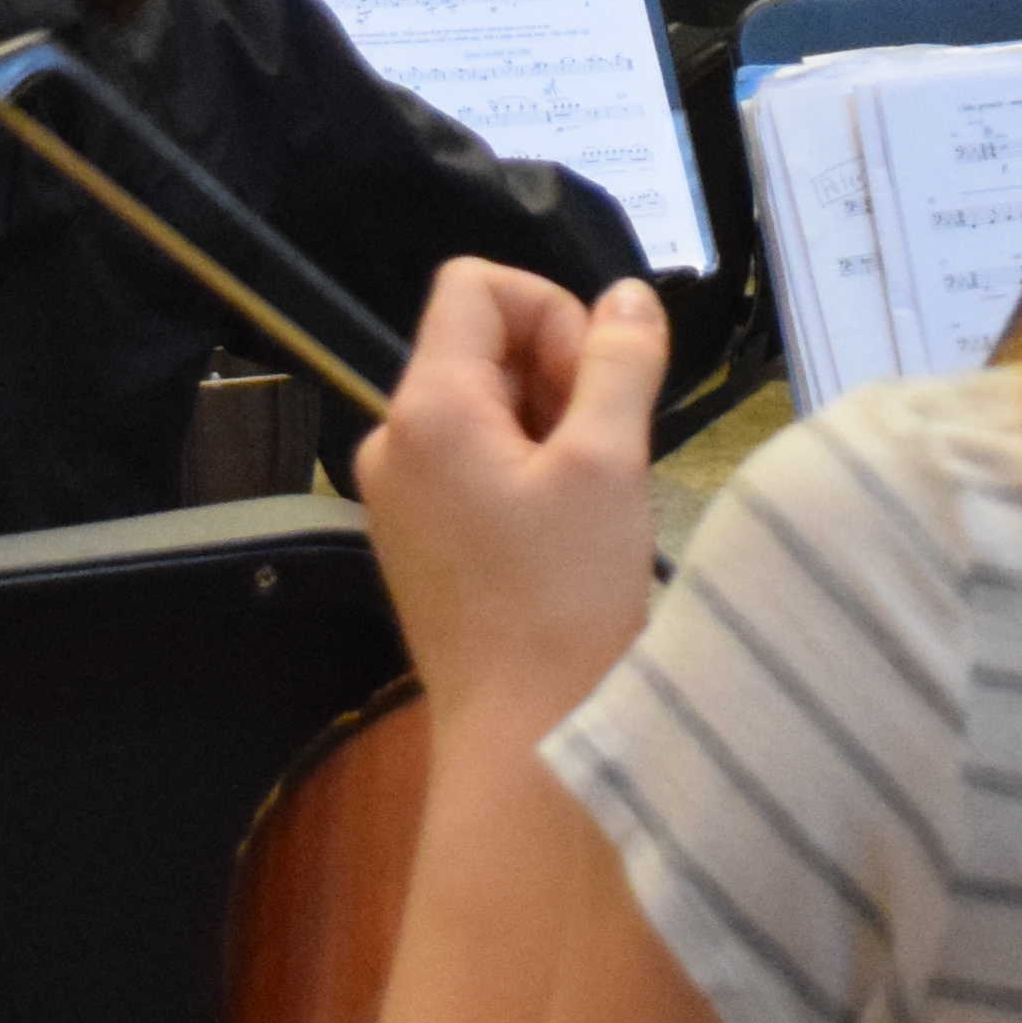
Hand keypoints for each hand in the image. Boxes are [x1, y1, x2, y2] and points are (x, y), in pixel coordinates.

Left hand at [358, 260, 669, 735]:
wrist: (525, 737)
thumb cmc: (565, 599)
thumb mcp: (608, 463)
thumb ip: (619, 361)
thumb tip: (627, 295)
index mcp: (428, 408)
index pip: (476, 285)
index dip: (551, 308)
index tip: (596, 383)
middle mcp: (394, 440)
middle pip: (481, 344)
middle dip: (557, 372)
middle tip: (605, 446)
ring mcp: (399, 495)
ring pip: (484, 404)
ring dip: (550, 423)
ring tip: (590, 495)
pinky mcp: (419, 539)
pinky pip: (473, 460)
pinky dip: (527, 468)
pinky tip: (565, 528)